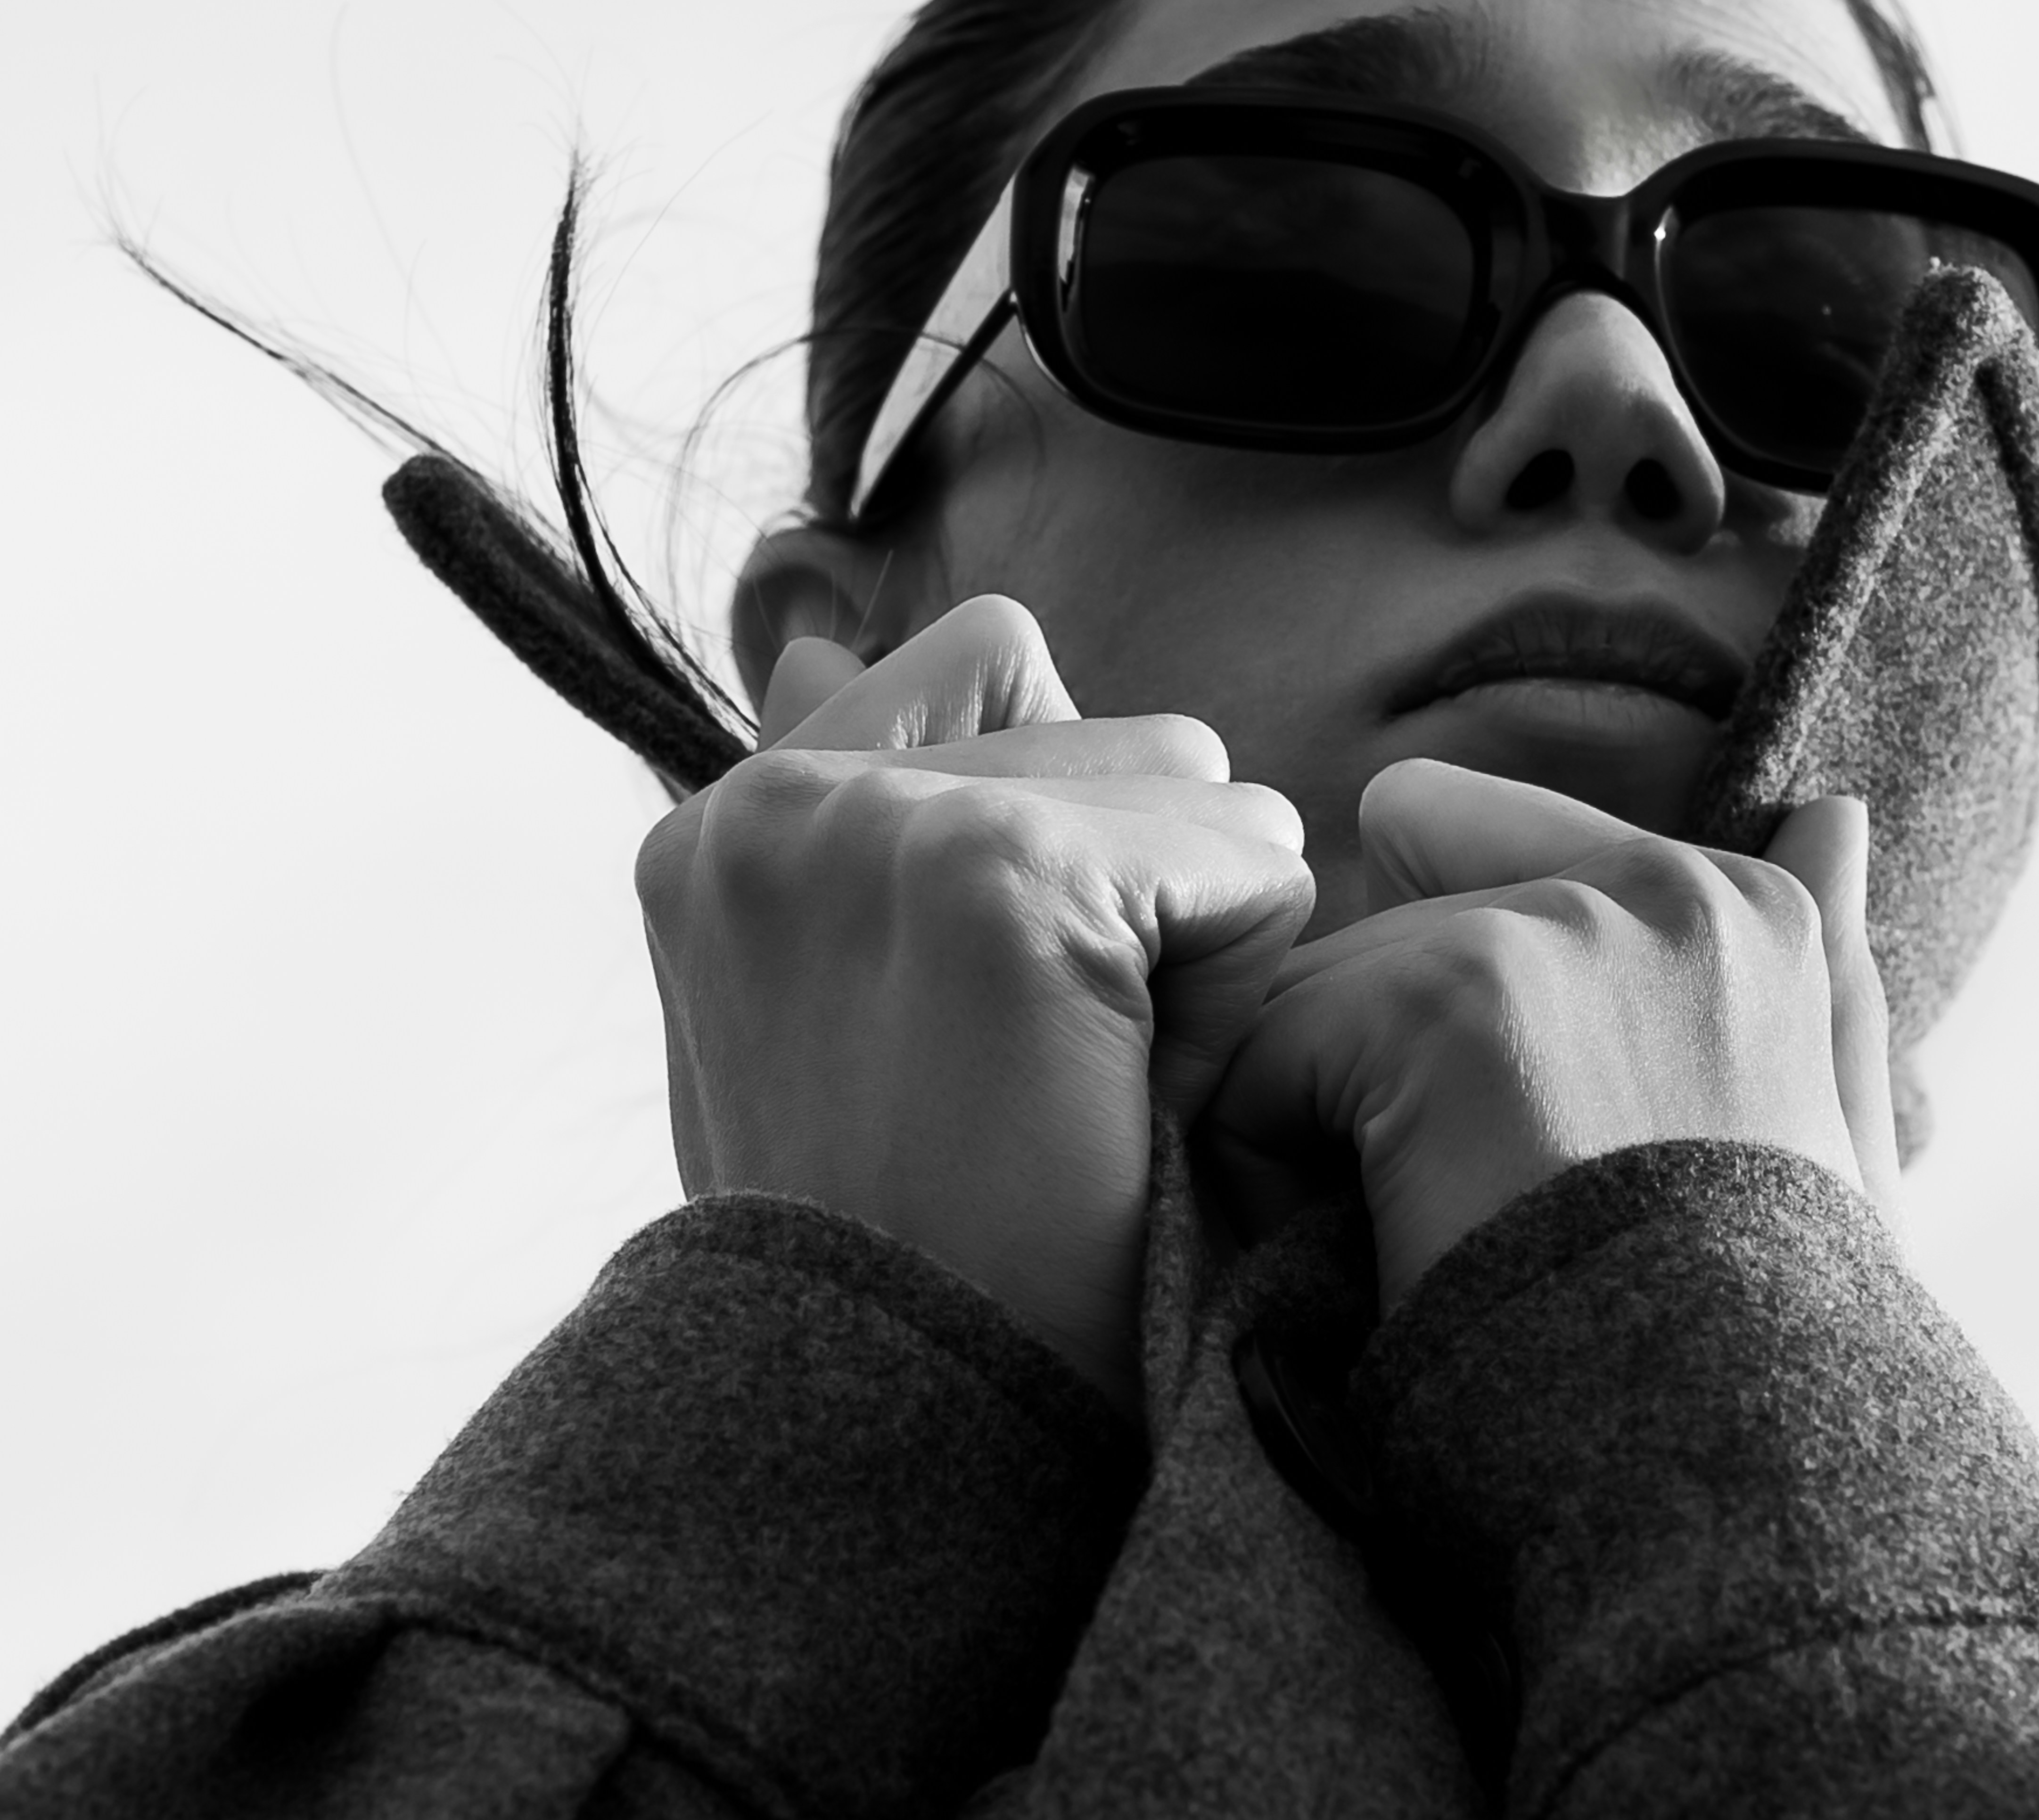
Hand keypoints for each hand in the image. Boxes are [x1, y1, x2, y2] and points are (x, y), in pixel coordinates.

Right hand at [635, 597, 1314, 1405]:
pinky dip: (1242, 977)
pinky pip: (1244, 857)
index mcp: (728, 827)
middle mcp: (775, 798)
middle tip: (1057, 1069)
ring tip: (1095, 1086)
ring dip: (1194, 926)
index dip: (1061, 835)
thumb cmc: (913, 1250)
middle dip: (1139, 879)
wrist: (903, 1460)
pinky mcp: (995, 884)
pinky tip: (1147, 1100)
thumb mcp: (841, 1017)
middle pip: (1112, 723)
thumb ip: (850, 830)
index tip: (1001, 1005)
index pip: (985, 679)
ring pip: (1192, 778)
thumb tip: (811, 642)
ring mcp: (875, 829)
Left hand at [1198, 760, 1896, 1312]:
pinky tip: (1372, 1250)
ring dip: (1319, 1120)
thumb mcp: (1833, 1153)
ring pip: (1307, 993)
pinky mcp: (1446, 1001)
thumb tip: (1834, 809)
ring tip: (1422, 1241)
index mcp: (1744, 906)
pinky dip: (1271, 1170)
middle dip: (1374, 1065)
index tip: (1513, 1128)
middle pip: (1379, 929)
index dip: (1445, 1003)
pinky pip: (1257, 1059)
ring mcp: (1552, 932)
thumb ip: (1821, 978)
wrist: (1732, 1478)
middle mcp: (1657, 883)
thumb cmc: (1768, 1344)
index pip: (1474, 851)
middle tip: (1466, 1212)